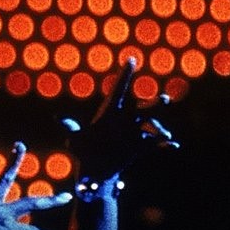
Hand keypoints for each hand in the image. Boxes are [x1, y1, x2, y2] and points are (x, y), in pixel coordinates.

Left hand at [61, 58, 176, 192]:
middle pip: (143, 108)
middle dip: (154, 104)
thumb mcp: (76, 142)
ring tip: (165, 135)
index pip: (119, 91)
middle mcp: (126, 119)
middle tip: (165, 99)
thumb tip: (57, 118)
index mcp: (110, 113)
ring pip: (151, 125)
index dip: (125, 75)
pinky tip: (172, 146)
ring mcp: (135, 132)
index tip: (131, 58)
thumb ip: (70, 129)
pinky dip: (164, 144)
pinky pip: (154, 144)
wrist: (96, 171)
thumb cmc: (84, 152)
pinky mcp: (140, 146)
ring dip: (159, 128)